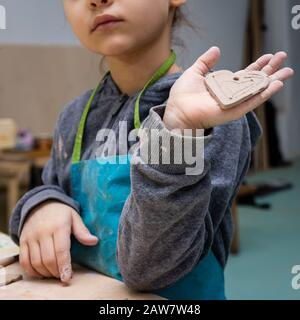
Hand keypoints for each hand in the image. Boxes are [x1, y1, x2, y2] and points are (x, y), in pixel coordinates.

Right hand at [19, 200, 97, 283]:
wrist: (41, 203)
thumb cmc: (61, 212)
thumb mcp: (75, 217)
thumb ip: (82, 231)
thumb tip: (94, 241)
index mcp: (59, 226)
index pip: (61, 250)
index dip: (64, 266)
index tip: (67, 278)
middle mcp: (43, 232)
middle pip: (48, 259)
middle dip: (56, 272)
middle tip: (63, 275)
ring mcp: (31, 237)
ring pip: (36, 262)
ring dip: (45, 273)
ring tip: (54, 274)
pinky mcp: (22, 241)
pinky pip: (24, 260)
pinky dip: (32, 270)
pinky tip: (41, 272)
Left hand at [163, 47, 293, 130]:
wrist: (177, 110)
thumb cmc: (182, 95)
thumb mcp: (194, 72)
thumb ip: (206, 61)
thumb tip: (217, 49)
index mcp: (223, 86)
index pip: (245, 74)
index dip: (257, 65)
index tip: (268, 55)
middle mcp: (231, 94)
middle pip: (255, 81)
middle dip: (270, 70)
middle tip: (283, 58)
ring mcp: (233, 103)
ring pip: (257, 91)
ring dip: (273, 81)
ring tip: (287, 71)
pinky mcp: (233, 111)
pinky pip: (251, 102)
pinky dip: (264, 94)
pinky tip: (275, 85)